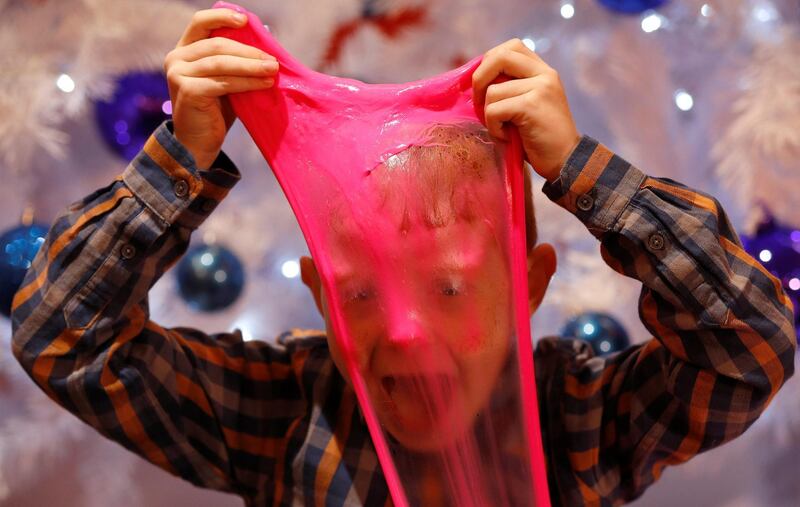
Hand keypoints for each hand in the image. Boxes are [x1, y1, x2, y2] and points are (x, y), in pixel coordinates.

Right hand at [164, 8, 277, 169]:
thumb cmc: (215, 111)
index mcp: (184, 50)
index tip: (246, 20)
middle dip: (249, 51)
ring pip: (221, 63)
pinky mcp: (188, 90)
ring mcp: (179, 74)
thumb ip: (237, 60)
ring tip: (273, 70)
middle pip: (217, 45)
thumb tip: (266, 34)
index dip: (222, 17)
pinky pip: (223, 82)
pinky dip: (246, 83)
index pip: (200, 23)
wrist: (198, 145)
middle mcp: (176, 58)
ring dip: (251, 66)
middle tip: (273, 60)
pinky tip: (264, 85)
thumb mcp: (226, 80)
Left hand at [472, 38, 580, 181]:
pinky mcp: (532, 105)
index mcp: (543, 71)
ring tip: (502, 129)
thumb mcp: (527, 104)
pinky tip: (506, 137)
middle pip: (498, 57)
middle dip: (479, 80)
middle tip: (478, 103)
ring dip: (487, 115)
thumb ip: (511, 87)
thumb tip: (475, 79)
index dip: (490, 61)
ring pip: (492, 91)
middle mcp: (544, 74)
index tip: (483, 84)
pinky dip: (493, 127)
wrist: (566, 161)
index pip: (512, 47)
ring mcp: (540, 87)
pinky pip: (494, 110)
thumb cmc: (540, 138)